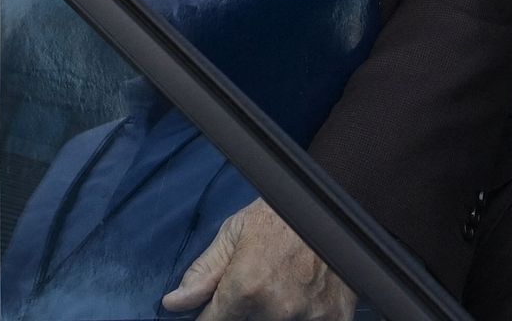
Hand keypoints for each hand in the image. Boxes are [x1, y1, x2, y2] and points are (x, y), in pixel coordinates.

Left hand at [162, 198, 356, 320]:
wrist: (334, 202)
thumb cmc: (282, 214)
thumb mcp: (234, 233)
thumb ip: (203, 273)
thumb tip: (174, 302)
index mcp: (246, 288)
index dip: (210, 316)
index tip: (213, 310)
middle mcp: (277, 309)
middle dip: (243, 310)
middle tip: (258, 281)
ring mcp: (309, 317)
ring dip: (273, 311)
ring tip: (282, 283)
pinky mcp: (336, 318)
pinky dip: (303, 315)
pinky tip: (303, 294)